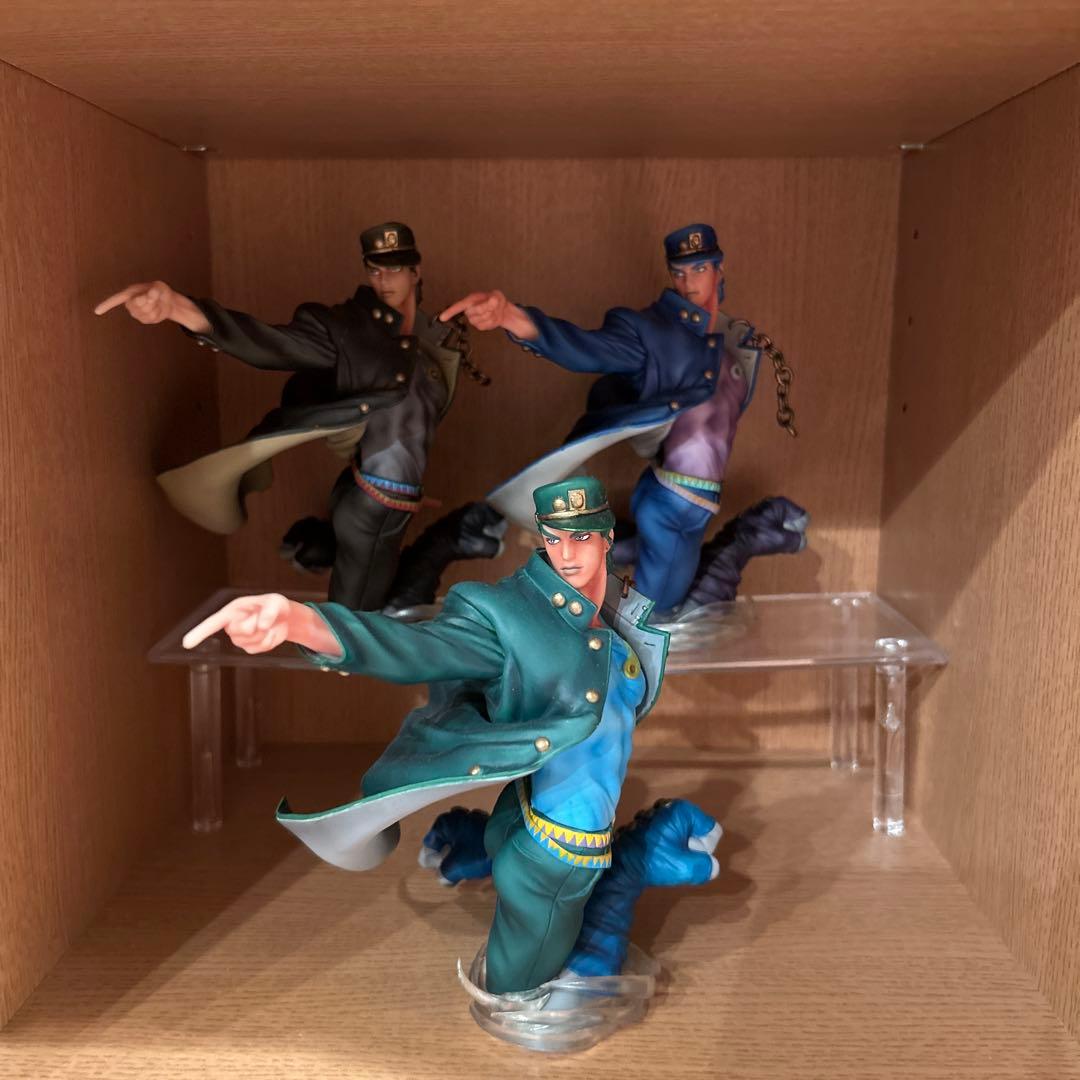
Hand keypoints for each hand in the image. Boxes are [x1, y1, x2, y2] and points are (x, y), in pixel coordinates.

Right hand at [94, 281, 211, 332]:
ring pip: (145, 311)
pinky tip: (157, 309)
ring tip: (156, 302)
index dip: (106, 305)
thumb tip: (150, 296)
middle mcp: (130, 304)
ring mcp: (136, 313)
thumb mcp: (159, 286)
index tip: (97, 312)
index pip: (116, 299)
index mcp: (129, 293)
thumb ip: (154, 290)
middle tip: (154, 296)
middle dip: (149, 300)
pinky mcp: (143, 320)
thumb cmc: (159, 291)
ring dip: (154, 307)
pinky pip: (151, 318)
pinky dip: (157, 313)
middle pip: (137, 304)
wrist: (167, 301)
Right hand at [183, 593, 294, 653]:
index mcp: (232, 611)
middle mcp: (233, 625)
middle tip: (264, 618)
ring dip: (263, 634)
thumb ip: (269, 611)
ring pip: (248, 642)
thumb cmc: (275, 606)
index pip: (212, 623)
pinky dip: (269, 642)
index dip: (199, 632)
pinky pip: (258, 649)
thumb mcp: (276, 602)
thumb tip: (261, 625)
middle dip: (253, 626)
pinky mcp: (250, 647)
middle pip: (237, 632)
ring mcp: (240, 638)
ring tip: (268, 624)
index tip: (186, 643)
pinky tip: (270, 633)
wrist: (284, 618)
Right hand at [439, 290, 536, 339]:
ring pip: (482, 319)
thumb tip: (492, 300)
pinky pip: (485, 325)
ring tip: (493, 311)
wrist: (500, 310)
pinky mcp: (479, 327)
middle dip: (487, 307)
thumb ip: (494, 298)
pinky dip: (492, 322)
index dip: (450, 312)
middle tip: (493, 304)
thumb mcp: (496, 296)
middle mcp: (469, 311)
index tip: (442, 318)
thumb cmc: (495, 300)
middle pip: (476, 311)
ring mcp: (474, 320)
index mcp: (470, 301)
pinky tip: (492, 317)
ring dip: (491, 315)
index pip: (458, 307)